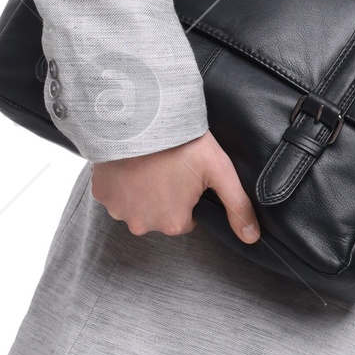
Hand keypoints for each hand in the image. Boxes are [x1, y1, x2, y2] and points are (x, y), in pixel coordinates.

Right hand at [89, 132, 259, 241]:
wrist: (140, 116)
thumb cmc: (182, 142)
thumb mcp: (219, 170)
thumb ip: (237, 206)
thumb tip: (252, 237)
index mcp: (173, 223)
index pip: (184, 219)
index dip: (187, 196)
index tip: (186, 175)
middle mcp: (144, 224)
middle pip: (159, 214)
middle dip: (164, 195)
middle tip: (167, 166)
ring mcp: (119, 210)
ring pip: (136, 205)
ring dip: (141, 190)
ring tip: (149, 162)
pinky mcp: (101, 194)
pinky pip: (114, 193)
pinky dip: (121, 181)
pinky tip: (130, 162)